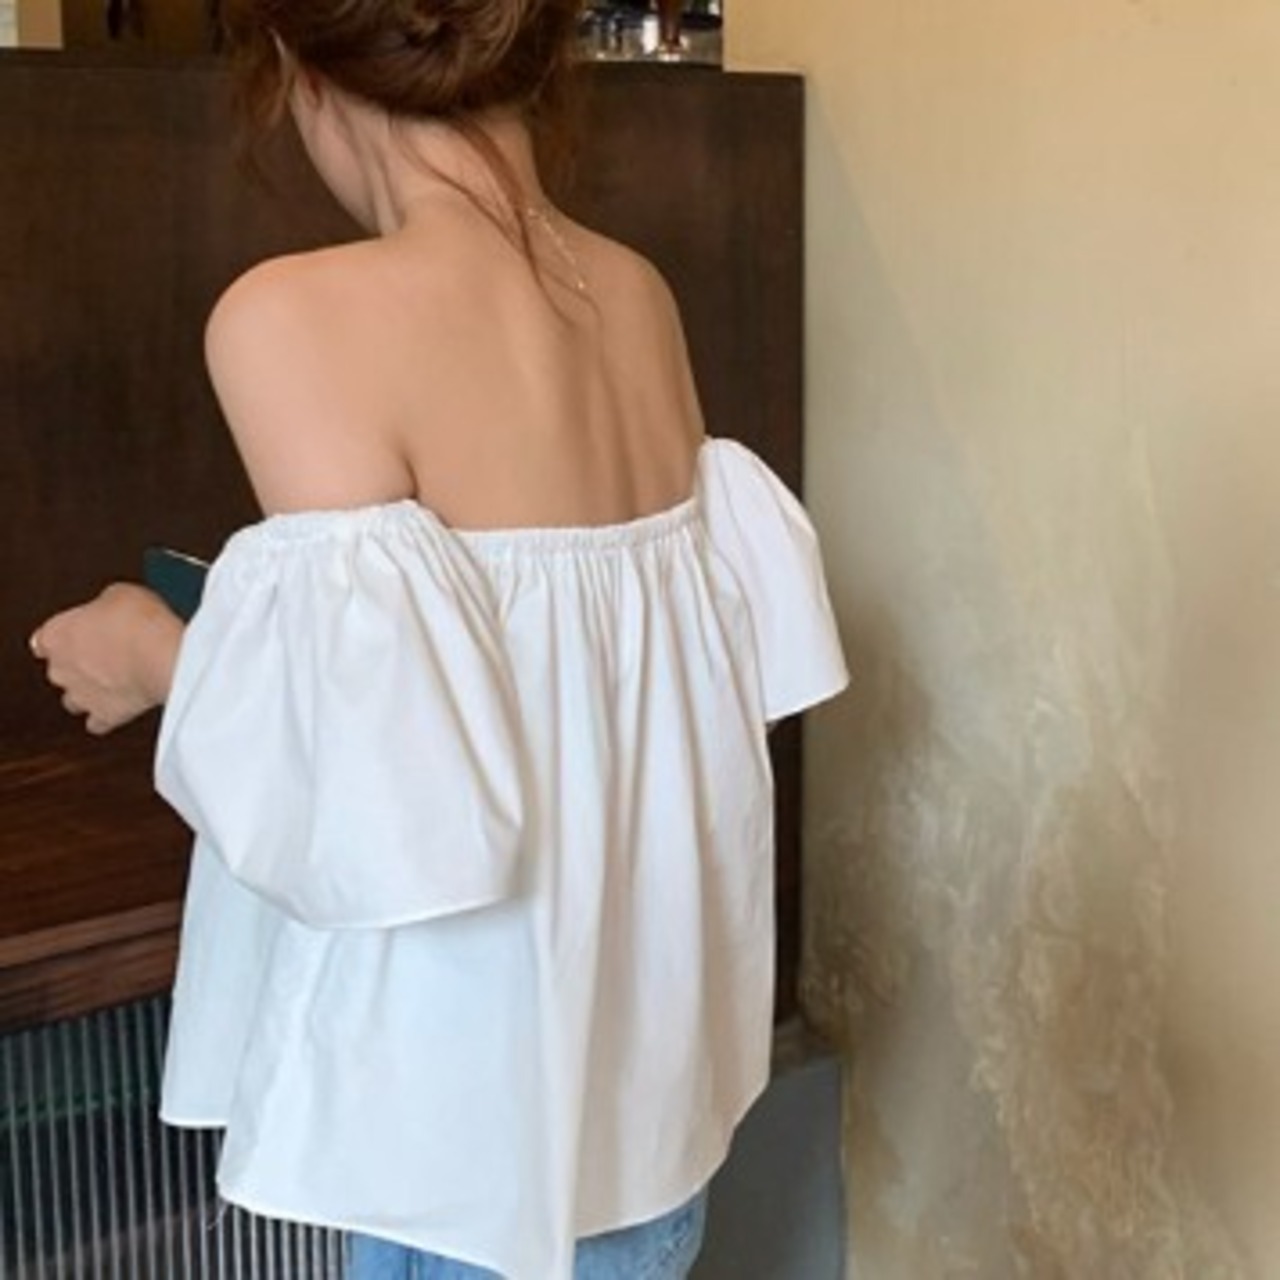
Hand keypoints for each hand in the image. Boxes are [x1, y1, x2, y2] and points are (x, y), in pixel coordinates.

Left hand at [30, 584, 183, 735]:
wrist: (161, 656)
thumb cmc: (139, 623)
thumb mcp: (120, 594)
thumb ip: (106, 605)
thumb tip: (112, 608)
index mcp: (55, 634)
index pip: (44, 640)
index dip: (65, 637)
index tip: (80, 633)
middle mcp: (60, 668)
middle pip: (58, 670)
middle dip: (79, 664)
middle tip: (107, 652)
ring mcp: (80, 695)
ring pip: (73, 699)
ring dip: (89, 691)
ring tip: (113, 681)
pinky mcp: (105, 716)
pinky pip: (98, 722)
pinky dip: (107, 716)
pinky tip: (121, 705)